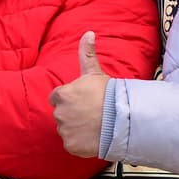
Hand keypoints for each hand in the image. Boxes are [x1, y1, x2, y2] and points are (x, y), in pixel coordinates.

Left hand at [49, 31, 110, 157]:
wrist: (121, 118)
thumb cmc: (108, 94)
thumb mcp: (95, 72)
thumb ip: (87, 53)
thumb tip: (88, 33)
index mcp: (61, 94)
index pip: (57, 97)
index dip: (70, 99)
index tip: (83, 101)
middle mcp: (59, 113)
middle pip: (61, 114)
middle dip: (72, 114)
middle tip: (90, 114)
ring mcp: (64, 131)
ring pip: (66, 129)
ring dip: (75, 129)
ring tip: (93, 125)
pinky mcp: (70, 146)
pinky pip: (71, 144)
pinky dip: (79, 143)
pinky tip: (92, 137)